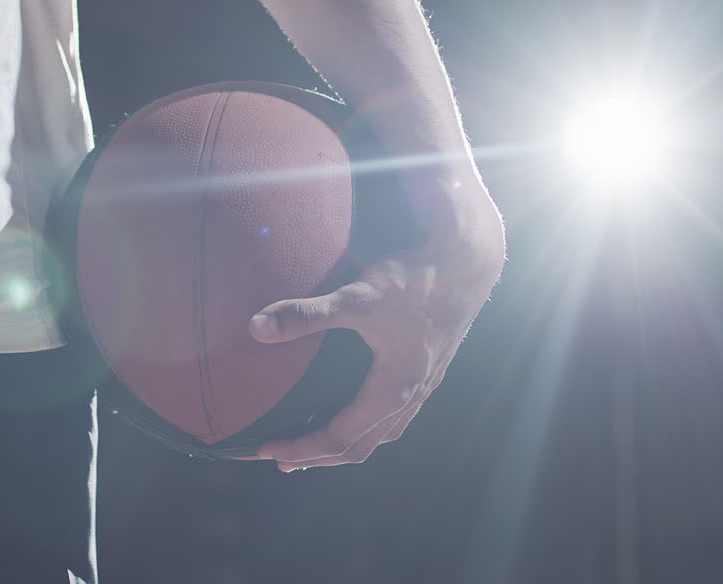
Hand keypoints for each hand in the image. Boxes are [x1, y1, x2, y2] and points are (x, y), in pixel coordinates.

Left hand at [248, 175, 504, 470]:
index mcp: (394, 388)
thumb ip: (307, 314)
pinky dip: (367, 428)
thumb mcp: (358, 296)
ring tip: (313, 447)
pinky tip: (356, 413)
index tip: (266, 450)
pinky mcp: (428, 370)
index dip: (301, 449)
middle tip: (280, 459)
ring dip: (344, 446)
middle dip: (317, 456)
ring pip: (381, 434)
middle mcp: (411, 395)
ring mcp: (424, 385)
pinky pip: (395, 417)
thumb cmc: (415, 280)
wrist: (466, 262)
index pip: (340, 438)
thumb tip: (255, 327)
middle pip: (360, 447)